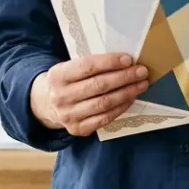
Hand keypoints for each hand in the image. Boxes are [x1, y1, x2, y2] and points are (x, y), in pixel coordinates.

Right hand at [29, 53, 149, 136]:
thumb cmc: (67, 81)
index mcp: (57, 75)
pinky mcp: (77, 129)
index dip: (110, 62)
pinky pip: (104, 118)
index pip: (87, 66)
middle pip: (98, 85)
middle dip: (124, 77)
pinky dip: (120, 108)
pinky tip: (130, 99)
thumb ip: (90, 65)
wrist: (47, 104)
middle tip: (141, 71)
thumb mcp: (69, 68)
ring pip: (104, 103)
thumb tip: (124, 61)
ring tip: (140, 85)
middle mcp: (60, 96)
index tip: (128, 59)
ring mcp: (68, 115)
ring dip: (126, 93)